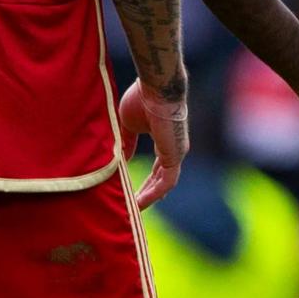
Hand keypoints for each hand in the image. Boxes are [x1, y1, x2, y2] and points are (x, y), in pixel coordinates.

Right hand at [117, 79, 188, 207]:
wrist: (155, 87)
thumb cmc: (143, 99)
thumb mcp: (129, 125)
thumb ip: (127, 142)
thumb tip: (121, 159)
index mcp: (166, 140)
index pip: (159, 168)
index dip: (147, 182)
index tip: (134, 193)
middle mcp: (175, 148)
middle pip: (162, 179)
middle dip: (148, 193)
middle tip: (133, 208)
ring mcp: (177, 152)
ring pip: (165, 184)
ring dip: (149, 197)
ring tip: (134, 210)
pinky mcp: (175, 154)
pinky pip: (166, 181)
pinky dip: (154, 193)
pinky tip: (139, 203)